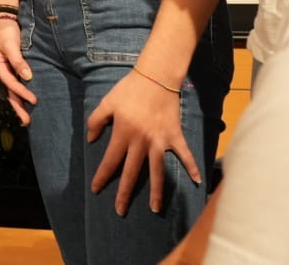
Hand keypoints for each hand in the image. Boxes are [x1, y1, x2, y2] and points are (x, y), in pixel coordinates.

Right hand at [0, 17, 37, 124]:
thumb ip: (18, 61)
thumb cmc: (6, 32)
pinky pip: (16, 85)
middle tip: (27, 122)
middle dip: (18, 108)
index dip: (22, 93)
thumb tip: (28, 77)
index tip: (34, 101)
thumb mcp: (11, 45)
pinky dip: (21, 94)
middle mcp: (2, 71)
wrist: (4, 20)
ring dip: (19, 104)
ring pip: (12, 91)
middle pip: (9, 93)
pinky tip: (27, 100)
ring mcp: (7, 71)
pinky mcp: (12, 68)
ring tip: (27, 117)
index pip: (11, 84)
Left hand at [86, 68, 199, 215]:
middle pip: (132, 172)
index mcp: (123, 133)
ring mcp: (160, 141)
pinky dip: (192, 167)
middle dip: (124, 193)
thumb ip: (96, 120)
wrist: (156, 76)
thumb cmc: (129, 89)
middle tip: (120, 211)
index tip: (95, 189)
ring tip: (155, 209)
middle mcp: (141, 141)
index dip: (102, 176)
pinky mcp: (175, 136)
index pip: (110, 160)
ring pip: (157, 171)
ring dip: (156, 191)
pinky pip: (185, 154)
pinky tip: (197, 182)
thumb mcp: (107, 102)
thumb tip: (91, 139)